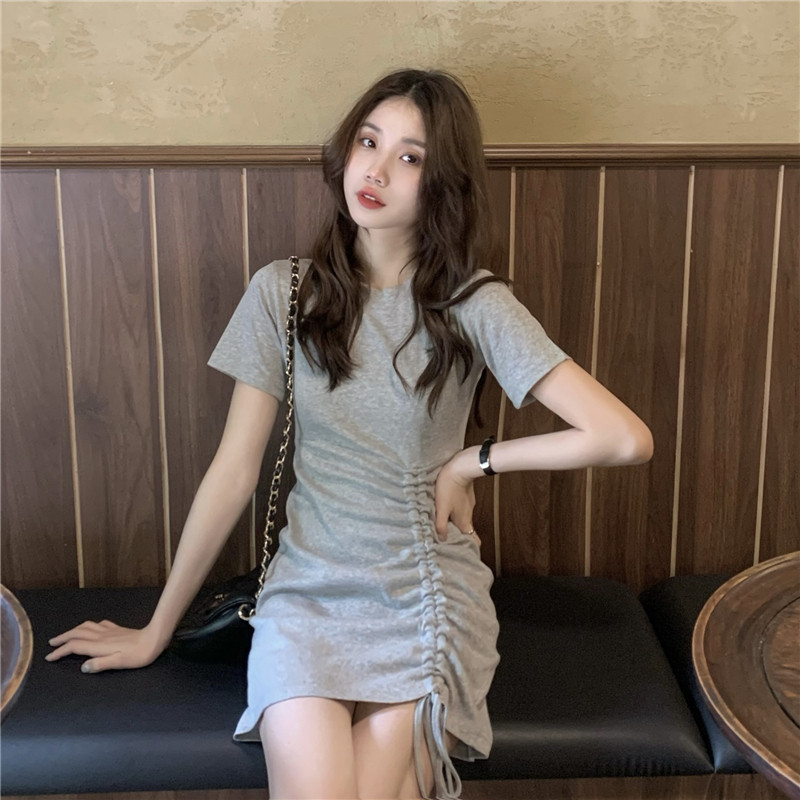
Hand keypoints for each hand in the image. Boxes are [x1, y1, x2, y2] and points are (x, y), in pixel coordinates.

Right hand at [45, 620, 165, 673]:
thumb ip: (101, 664)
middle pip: (77, 633)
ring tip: (66, 635)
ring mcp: (109, 631)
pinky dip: (89, 626)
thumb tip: (83, 667)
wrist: (155, 638)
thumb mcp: (119, 662)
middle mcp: (102, 636)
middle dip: (63, 638)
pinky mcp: (117, 629)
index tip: (50, 657)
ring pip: (86, 627)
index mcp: (100, 646)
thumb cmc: (139, 654)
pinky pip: (99, 624)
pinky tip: (91, 628)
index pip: (75, 647)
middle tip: (51, 644)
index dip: (61, 652)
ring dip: (73, 630)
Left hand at [434, 447, 479, 541]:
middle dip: (460, 534)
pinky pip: (462, 507)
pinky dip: (456, 510)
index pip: (473, 538)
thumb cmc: (449, 488)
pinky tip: (448, 505)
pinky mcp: (467, 495)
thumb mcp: (442, 508)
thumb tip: (442, 539)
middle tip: (449, 537)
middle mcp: (468, 514)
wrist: (461, 467)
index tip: (465, 550)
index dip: (470, 545)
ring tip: (445, 521)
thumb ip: (441, 525)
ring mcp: (469, 504)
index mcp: (464, 520)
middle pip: (467, 529)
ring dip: (456, 521)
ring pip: (464, 517)